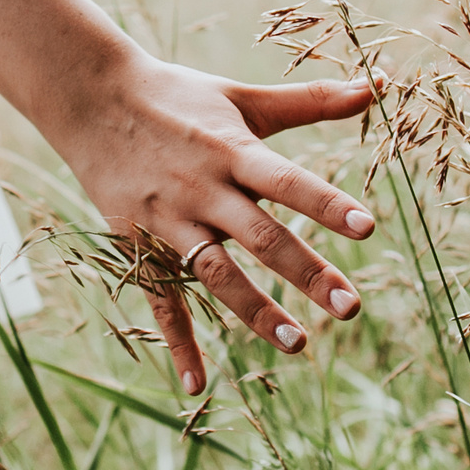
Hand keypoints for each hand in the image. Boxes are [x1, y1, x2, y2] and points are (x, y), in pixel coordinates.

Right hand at [39, 53, 378, 395]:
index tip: (368, 229)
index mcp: (232, 150)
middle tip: (350, 307)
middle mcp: (202, 189)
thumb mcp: (242, 96)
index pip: (286, 181)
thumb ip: (311, 100)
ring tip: (296, 343)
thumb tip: (380, 86)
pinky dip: (178, 343)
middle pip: (259, 236)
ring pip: (215, 273)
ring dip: (255, 311)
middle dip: (306, 272)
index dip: (326, 204)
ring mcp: (169, 220)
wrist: (89, 98)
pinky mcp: (140, 245)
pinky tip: (197, 384)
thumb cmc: (177, 97)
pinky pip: (160, 301)